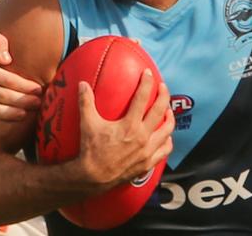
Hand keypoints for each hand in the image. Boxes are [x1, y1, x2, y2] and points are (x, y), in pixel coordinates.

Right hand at [76, 70, 173, 188]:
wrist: (94, 177)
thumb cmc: (91, 150)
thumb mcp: (87, 124)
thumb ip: (86, 102)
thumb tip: (82, 84)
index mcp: (129, 125)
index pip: (142, 98)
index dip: (147, 83)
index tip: (148, 73)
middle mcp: (142, 137)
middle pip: (160, 111)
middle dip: (164, 95)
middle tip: (163, 87)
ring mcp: (147, 151)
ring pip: (167, 131)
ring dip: (169, 118)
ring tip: (167, 110)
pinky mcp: (148, 163)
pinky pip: (164, 150)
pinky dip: (167, 140)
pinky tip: (165, 136)